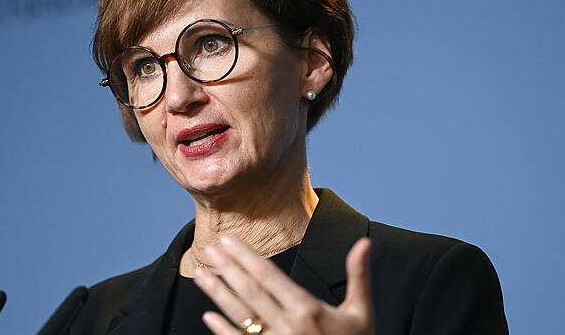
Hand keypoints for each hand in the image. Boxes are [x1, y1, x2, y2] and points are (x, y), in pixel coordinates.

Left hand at [193, 236, 373, 334]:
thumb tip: (364, 243)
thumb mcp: (361, 313)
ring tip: (200, 275)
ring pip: (240, 315)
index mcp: (308, 310)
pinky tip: (208, 316)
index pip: (268, 275)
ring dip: (217, 293)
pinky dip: (223, 330)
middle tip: (208, 248)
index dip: (245, 256)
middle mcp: (288, 326)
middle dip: (226, 268)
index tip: (227, 240)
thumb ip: (358, 276)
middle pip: (249, 291)